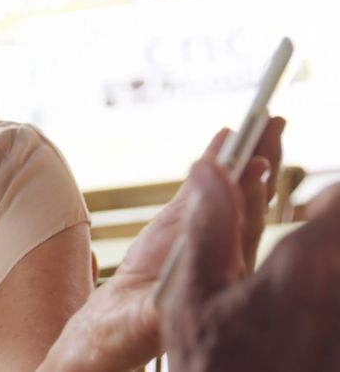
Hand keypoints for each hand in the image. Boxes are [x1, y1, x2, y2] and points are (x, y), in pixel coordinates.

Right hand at [43, 118, 284, 370]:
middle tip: (273, 124)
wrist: (119, 326)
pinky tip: (224, 136)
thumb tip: (169, 269)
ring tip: (264, 120)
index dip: (252, 196)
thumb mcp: (150, 316)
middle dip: (263, 160)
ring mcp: (209, 234)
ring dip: (250, 154)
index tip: (259, 165)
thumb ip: (162, 291)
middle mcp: (227, 251)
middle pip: (252, 200)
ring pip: (238, 190)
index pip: (245, 229)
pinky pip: (208, 187)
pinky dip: (216, 160)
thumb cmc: (137, 327)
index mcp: (226, 276)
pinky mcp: (186, 224)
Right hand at [160, 174, 339, 370]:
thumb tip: (208, 166)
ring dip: (325, 266)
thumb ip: (208, 225)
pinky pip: (335, 298)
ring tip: (300, 292)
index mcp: (301, 269)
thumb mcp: (192, 298)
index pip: (339, 200)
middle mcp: (337, 288)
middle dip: (328, 232)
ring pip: (338, 265)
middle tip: (311, 238)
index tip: (309, 206)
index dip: (327, 197)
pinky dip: (324, 295)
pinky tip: (306, 322)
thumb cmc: (215, 366)